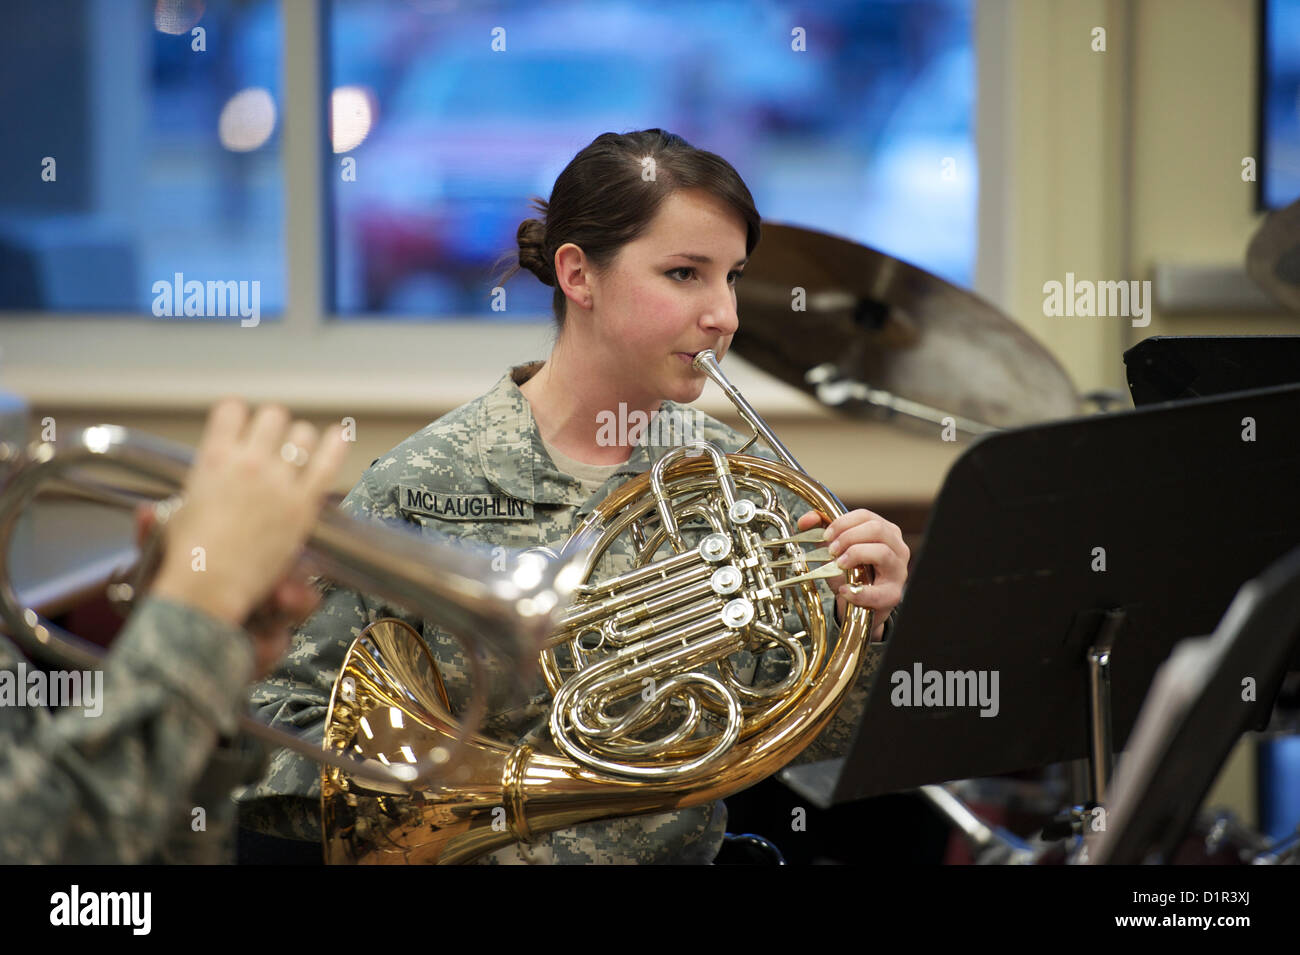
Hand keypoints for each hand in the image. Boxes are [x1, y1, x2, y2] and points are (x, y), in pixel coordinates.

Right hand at [149, 400, 346, 675]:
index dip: (239, 416)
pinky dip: (335, 446)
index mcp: (212, 459)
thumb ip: (164, 511)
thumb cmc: (189, 559)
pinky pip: (328, 461)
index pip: (231, 409)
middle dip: (273, 428)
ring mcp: (278, 480)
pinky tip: (337, 437)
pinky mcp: (303, 502)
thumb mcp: (170, 524)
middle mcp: (246, 462)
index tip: (243, 426)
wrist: (211, 585)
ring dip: (300, 442)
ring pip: (302, 434)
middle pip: (272, 416)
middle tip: (273, 445)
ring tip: (299, 455)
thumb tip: (144, 514)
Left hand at [796, 508, 908, 640]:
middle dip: (848, 537)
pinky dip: (858, 591)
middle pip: (876, 529)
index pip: (866, 516)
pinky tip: (844, 590)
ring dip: (855, 555)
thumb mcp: (836, 548)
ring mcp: (898, 570)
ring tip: (839, 565)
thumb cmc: (851, 572)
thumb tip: (806, 519)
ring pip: (882, 552)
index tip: (826, 535)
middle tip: (831, 550)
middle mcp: (896, 547)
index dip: (842, 522)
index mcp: (885, 531)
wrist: (856, 602)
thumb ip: (822, 531)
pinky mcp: (893, 594)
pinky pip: (879, 592)